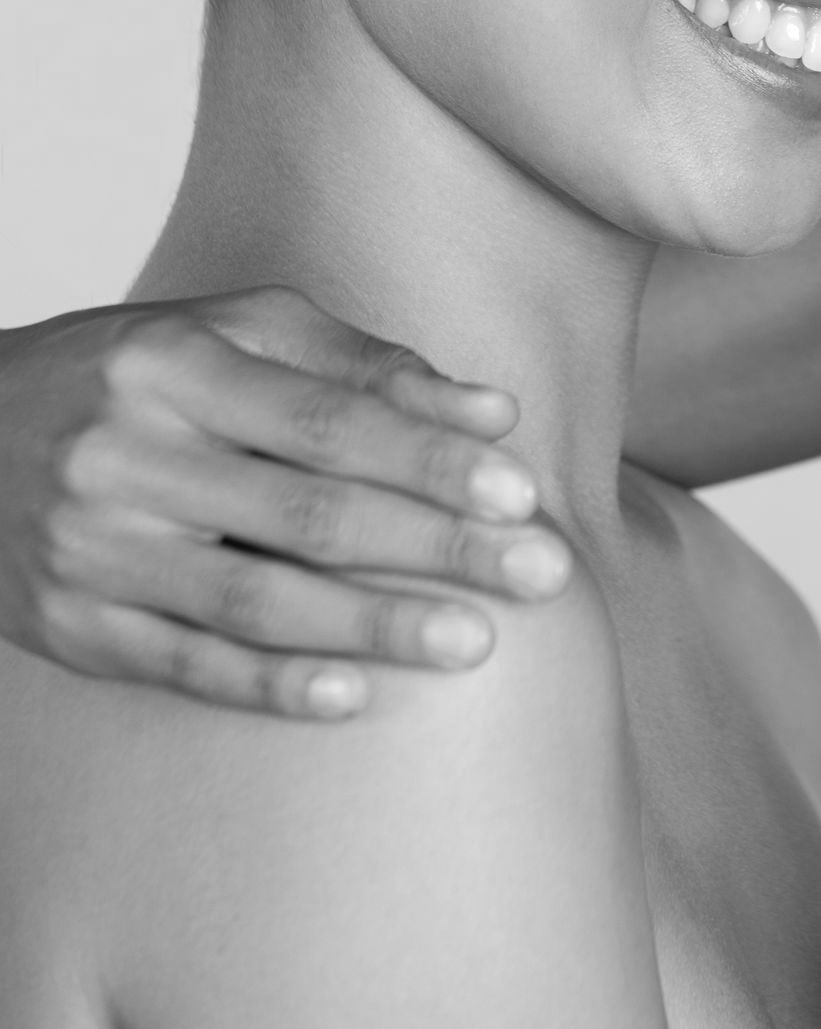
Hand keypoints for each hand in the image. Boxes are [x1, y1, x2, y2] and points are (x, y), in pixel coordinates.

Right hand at [0, 287, 570, 716]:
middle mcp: (127, 457)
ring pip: (255, 601)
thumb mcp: (229, 334)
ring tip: (475, 640)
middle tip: (540, 572)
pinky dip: (273, 684)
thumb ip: (358, 365)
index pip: (328, 420)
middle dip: (435, 545)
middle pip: (307, 512)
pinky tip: (355, 694)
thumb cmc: (131, 376)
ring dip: (375, 626)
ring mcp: (92, 552)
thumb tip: (491, 410)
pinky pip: (186, 667)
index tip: (519, 491)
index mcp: (172, 366)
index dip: (430, 458)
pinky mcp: (71, 630)